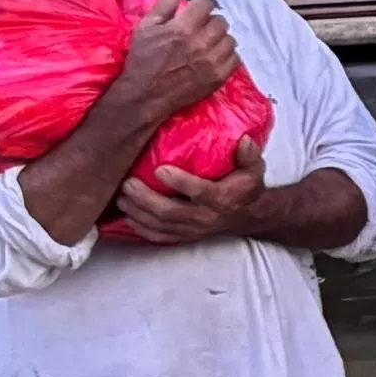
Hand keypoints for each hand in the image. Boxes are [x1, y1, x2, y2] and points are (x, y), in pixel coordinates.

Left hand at [107, 143, 271, 245]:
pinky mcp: (183, 236)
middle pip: (170, 212)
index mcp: (223, 198)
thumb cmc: (246, 187)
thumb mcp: (254, 168)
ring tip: (121, 197)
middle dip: (145, 198)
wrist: (248, 216)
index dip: (178, 182)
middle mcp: (206, 217)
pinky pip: (158, 236)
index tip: (159, 169)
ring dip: (136, 212)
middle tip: (128, 183)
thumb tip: (243, 140)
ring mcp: (193, 229)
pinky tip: (127, 215)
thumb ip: (249, 154)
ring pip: (159, 225)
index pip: (199, 192)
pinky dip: (139, 228)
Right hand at [113, 0, 240, 129]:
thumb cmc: (142, 60)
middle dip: (210, 22)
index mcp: (183, 27)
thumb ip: (162, 6)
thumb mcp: (145, 29)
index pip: (206, 4)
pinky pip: (235, 58)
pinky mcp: (219, 77)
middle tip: (200, 30)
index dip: (200, 6)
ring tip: (207, 44)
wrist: (144, 95)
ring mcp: (212, 61)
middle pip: (221, 21)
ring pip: (230, 39)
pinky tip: (214, 58)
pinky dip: (227, 56)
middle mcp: (201, 42)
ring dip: (220, 39)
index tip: (195, 13)